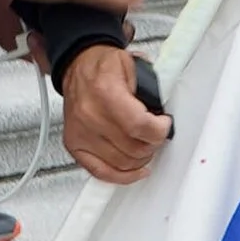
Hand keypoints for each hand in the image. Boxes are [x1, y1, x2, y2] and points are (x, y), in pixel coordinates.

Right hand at [61, 40, 173, 183]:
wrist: (78, 66)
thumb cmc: (103, 66)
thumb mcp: (133, 64)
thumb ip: (151, 87)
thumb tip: (165, 108)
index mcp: (104, 91)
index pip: (138, 125)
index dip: (159, 130)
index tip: (164, 124)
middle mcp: (90, 115)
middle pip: (133, 147)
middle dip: (153, 143)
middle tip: (156, 133)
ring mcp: (81, 133)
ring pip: (122, 162)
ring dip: (141, 158)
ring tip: (145, 144)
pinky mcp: (75, 145)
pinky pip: (101, 172)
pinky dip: (122, 176)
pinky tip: (135, 170)